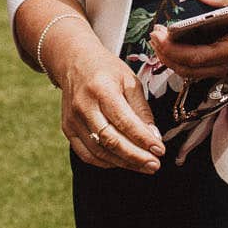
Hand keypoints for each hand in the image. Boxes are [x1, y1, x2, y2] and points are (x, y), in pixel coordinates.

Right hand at [56, 36, 163, 172]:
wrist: (74, 61)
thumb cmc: (107, 70)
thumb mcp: (130, 81)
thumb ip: (141, 110)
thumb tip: (153, 138)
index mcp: (101, 89)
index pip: (124, 121)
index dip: (143, 139)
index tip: (160, 150)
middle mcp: (83, 105)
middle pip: (110, 140)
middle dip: (135, 156)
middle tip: (155, 165)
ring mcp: (72, 119)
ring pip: (99, 151)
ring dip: (124, 162)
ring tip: (144, 166)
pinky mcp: (67, 129)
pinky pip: (87, 154)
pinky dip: (106, 162)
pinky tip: (123, 162)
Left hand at [152, 0, 227, 80]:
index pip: (198, 57)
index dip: (173, 49)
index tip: (159, 33)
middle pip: (189, 69)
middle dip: (166, 54)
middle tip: (154, 34)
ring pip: (192, 73)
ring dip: (172, 59)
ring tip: (159, 40)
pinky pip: (200, 71)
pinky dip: (183, 61)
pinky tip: (174, 46)